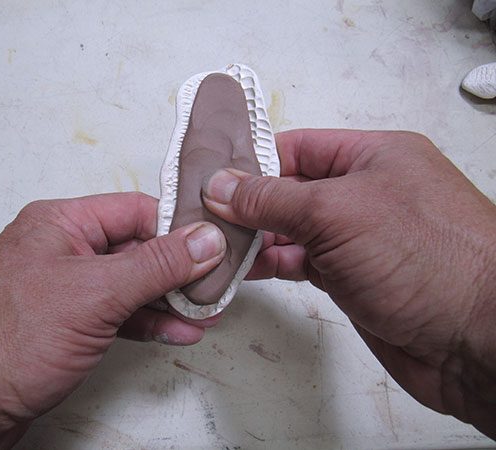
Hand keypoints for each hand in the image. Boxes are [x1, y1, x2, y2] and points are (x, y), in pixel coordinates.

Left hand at [0, 192, 225, 448]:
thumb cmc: (0, 343)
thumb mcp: (93, 294)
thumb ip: (154, 265)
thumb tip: (203, 241)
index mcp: (62, 223)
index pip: (136, 211)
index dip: (180, 225)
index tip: (217, 241)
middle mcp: (64, 251)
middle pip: (138, 248)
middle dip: (181, 269)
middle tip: (219, 281)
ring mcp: (67, 290)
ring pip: (133, 285)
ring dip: (171, 300)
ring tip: (207, 311)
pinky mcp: (69, 325)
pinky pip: (121, 315)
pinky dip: (150, 323)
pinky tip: (178, 331)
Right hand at [202, 129, 495, 437]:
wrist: (476, 341)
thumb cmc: (428, 260)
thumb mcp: (339, 212)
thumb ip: (273, 198)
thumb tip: (222, 186)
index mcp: (374, 157)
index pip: (299, 146)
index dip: (253, 158)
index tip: (212, 174)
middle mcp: (366, 193)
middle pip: (292, 188)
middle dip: (247, 201)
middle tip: (202, 213)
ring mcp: (358, 238)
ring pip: (292, 228)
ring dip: (254, 236)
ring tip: (214, 243)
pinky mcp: (351, 277)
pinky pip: (299, 261)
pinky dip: (270, 264)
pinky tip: (243, 268)